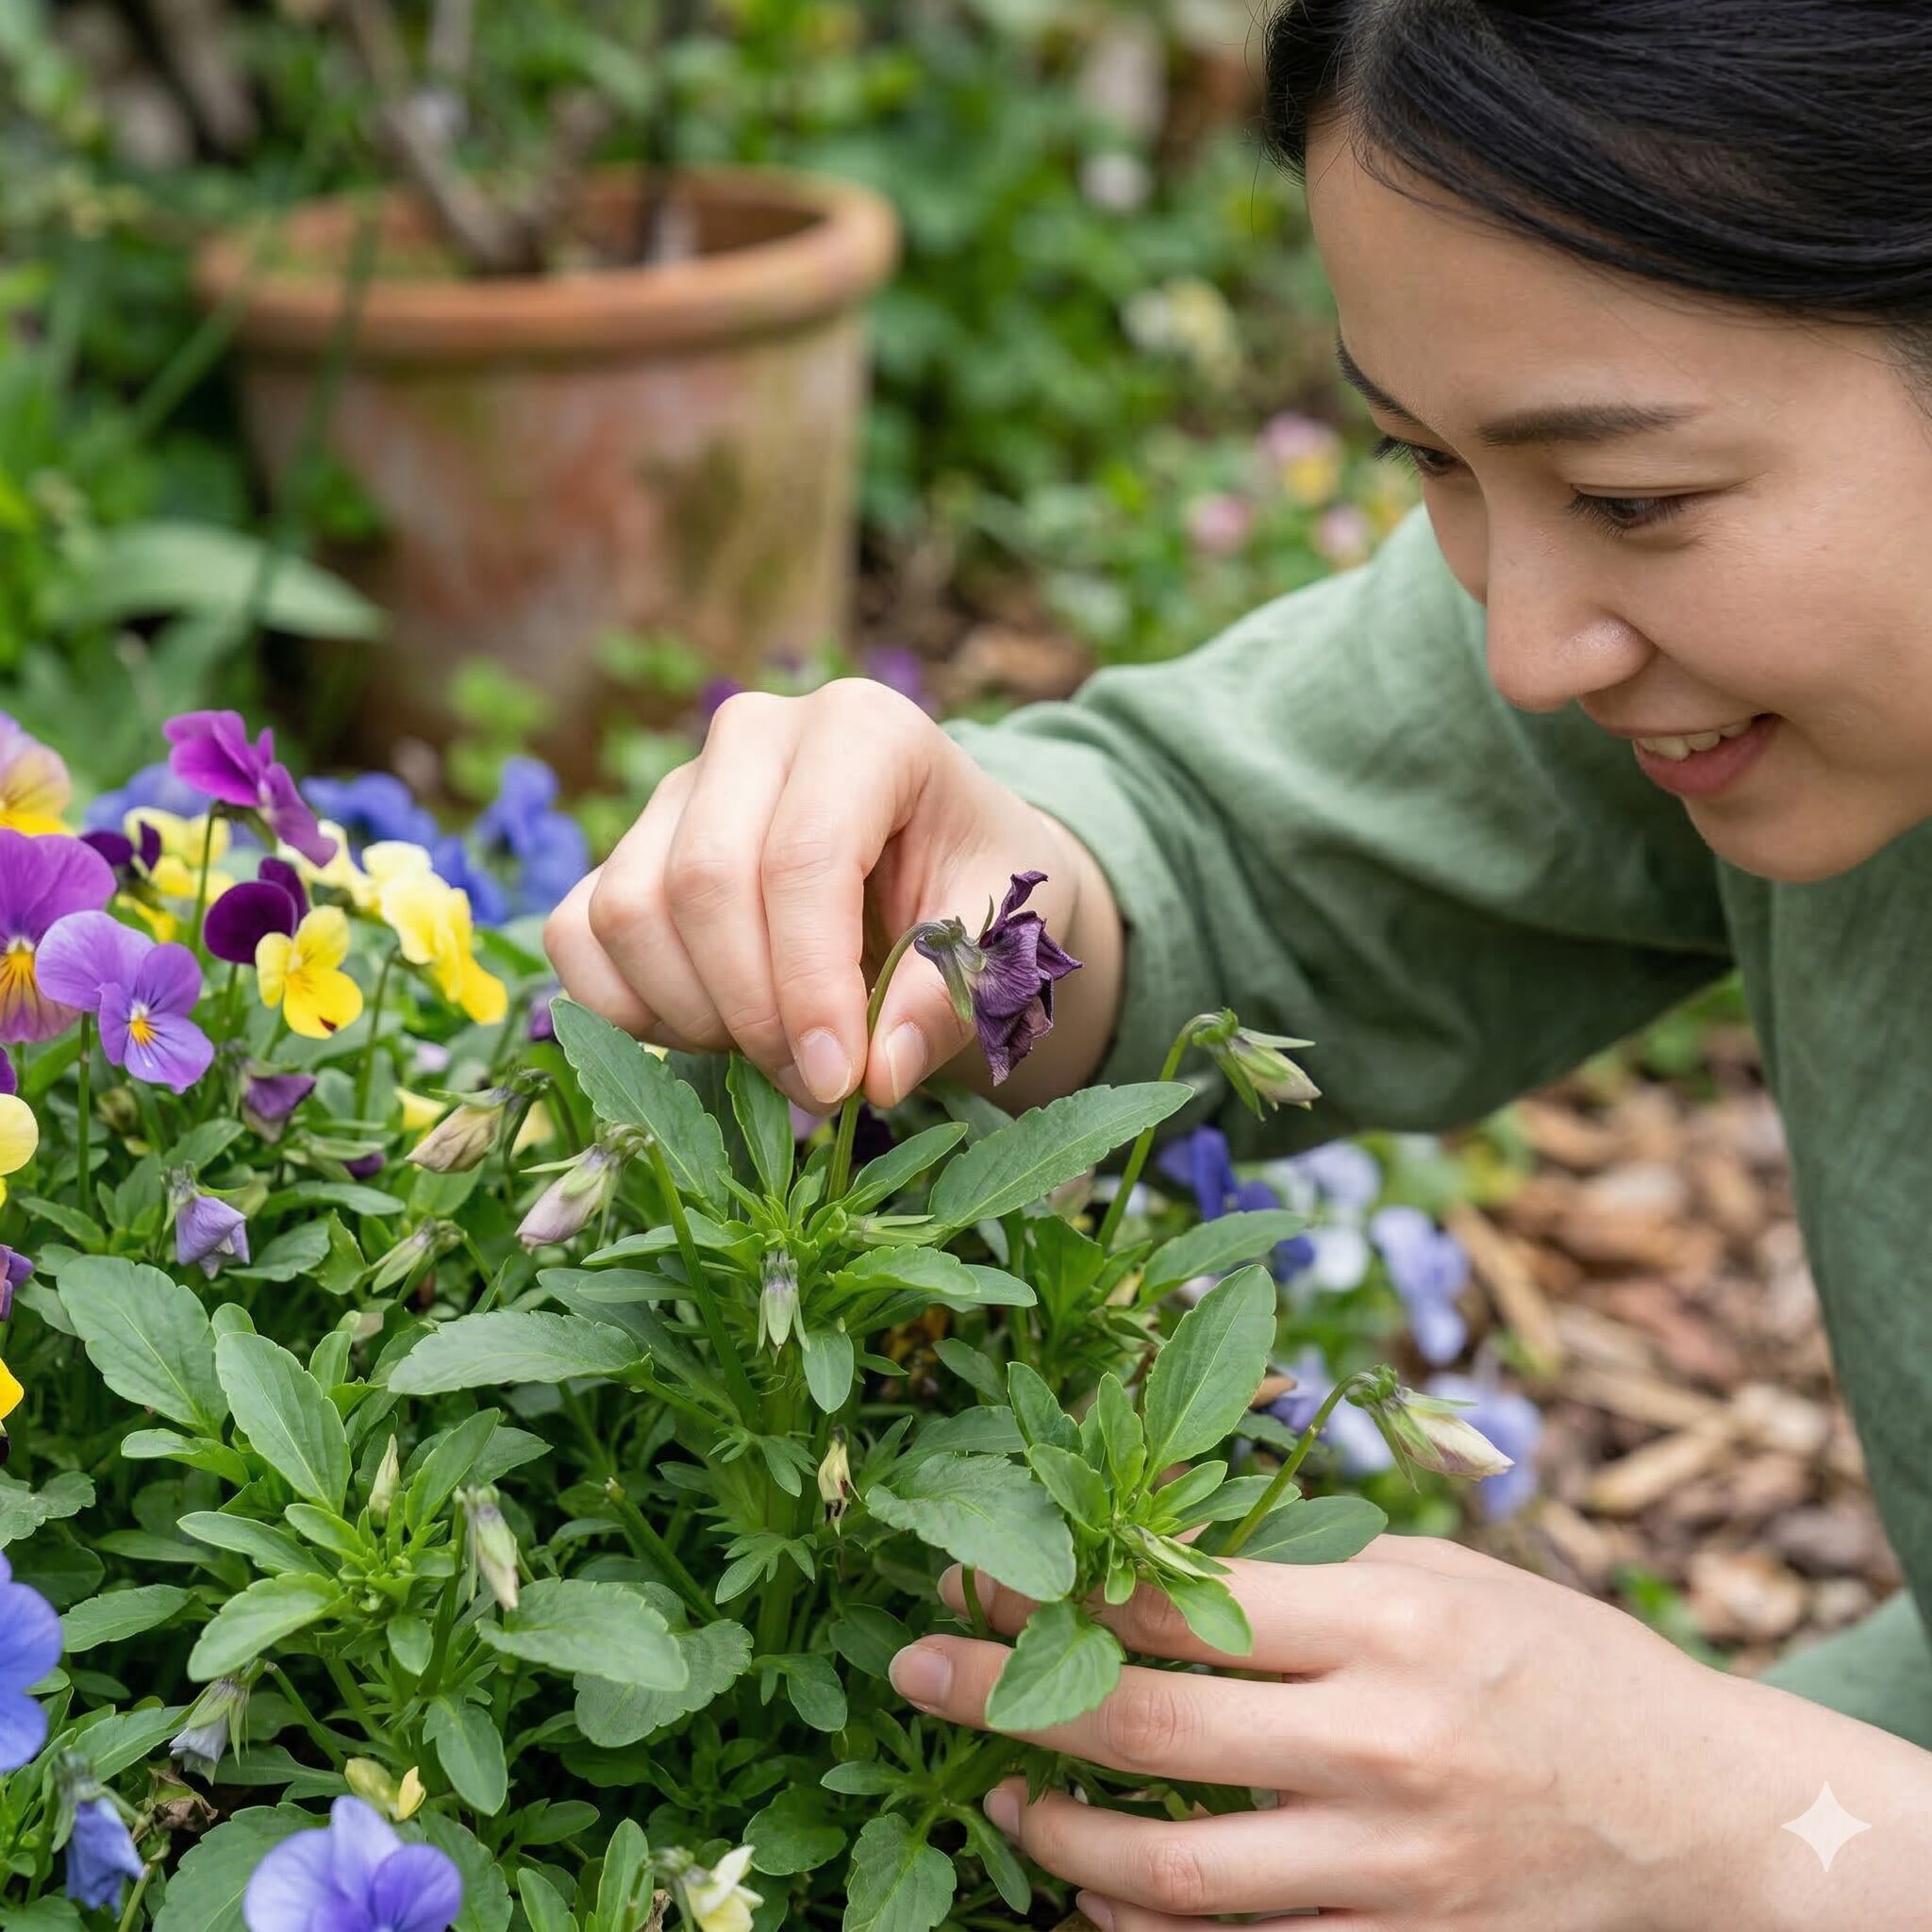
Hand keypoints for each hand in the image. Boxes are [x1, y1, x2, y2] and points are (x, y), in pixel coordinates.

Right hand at [544, 681, 1120, 1113]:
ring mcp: (677, 787)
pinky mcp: (626, 845)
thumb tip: (876, 1073)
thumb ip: (949, 997)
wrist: (941, 861)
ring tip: (777, 1051)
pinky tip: (709, 1033)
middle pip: (703, 884)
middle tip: (819, 1084)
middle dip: (755, 1013)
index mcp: (863, 727)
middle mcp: (754, 734)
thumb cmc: (973, 883)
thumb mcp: (1001, 934)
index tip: (842, 1081)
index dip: (811, 985)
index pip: (804, 857)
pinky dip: (627, 1010)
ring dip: (693, 1017)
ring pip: (628, 912)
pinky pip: (576, 935)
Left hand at [889, 1538, 1931, 1928]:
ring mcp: (1388, 1867)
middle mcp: (1381, 1744)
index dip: (1051, 1583)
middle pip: (1147, 1723)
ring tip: (995, 1796)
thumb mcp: (1440, 1569)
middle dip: (1005, 1695)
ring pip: (1172, 1869)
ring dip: (1057, 1836)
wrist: (1701, 1816)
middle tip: (914, 1669)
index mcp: (1388, 1620)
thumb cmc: (1555, 1661)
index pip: (1176, 1598)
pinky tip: (1090, 1903)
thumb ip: (1305, 1562)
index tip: (968, 1568)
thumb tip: (1150, 1530)